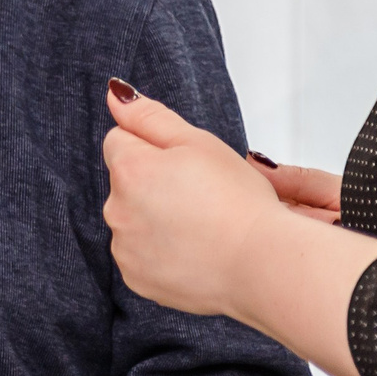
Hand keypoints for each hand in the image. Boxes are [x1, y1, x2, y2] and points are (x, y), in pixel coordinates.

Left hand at [103, 78, 376, 375]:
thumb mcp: (198, 141)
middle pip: (126, 183)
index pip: (120, 141)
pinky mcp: (136, 279)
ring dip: (155, 220)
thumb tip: (115, 96)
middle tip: (200, 197)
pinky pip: (141, 256)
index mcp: (130, 169)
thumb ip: (150, 116)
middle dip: (153, 184)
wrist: (260, 264)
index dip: (155, 148)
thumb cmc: (236, 201)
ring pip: (133, 221)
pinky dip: (160, 253)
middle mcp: (116, 210)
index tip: (186, 165)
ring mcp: (125, 249)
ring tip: (200, 227)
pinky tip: (194, 252)